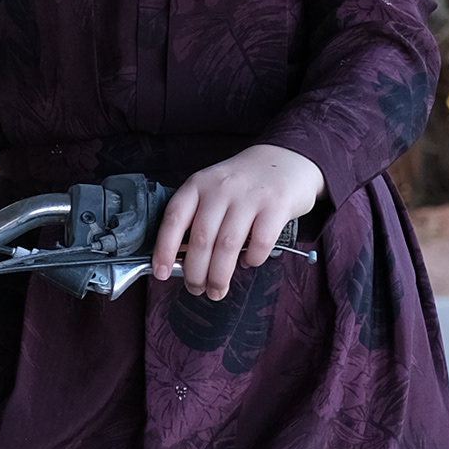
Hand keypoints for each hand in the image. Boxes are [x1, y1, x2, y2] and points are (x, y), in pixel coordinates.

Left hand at [152, 145, 324, 300]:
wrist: (287, 159)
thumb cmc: (245, 182)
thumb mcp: (213, 188)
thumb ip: (198, 216)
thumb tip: (182, 259)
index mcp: (199, 185)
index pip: (174, 219)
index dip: (164, 249)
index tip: (161, 273)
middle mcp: (221, 188)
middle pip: (201, 240)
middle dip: (195, 273)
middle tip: (196, 289)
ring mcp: (249, 196)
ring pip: (227, 246)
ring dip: (219, 276)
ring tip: (217, 289)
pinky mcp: (276, 206)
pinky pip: (259, 243)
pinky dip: (251, 260)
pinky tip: (248, 262)